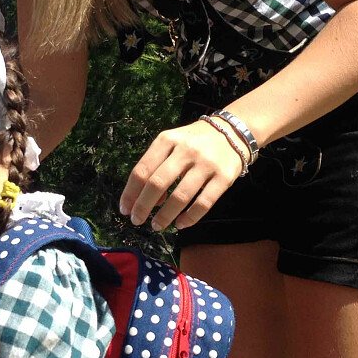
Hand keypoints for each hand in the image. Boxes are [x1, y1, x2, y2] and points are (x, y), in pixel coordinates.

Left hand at [119, 120, 244, 230]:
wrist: (233, 131)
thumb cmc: (194, 141)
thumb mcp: (172, 144)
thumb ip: (157, 166)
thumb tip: (146, 200)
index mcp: (167, 140)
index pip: (142, 169)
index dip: (130, 193)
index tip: (124, 209)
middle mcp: (186, 150)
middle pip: (157, 183)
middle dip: (143, 206)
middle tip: (137, 220)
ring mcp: (206, 163)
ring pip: (180, 196)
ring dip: (165, 216)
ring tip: (157, 225)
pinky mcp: (224, 177)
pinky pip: (204, 203)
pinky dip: (189, 218)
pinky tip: (180, 224)